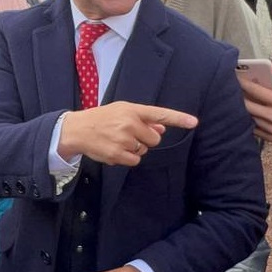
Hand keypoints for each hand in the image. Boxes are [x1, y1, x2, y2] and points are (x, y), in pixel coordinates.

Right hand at [58, 101, 197, 166]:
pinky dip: (128, 158)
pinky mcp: (117, 154)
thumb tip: (162, 129)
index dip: (178, 118)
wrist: (77, 129)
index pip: (160, 114)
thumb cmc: (102, 118)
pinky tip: (115, 150)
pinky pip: (135, 161)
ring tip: (118, 141)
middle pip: (155, 139)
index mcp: (133, 110)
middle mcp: (130, 123)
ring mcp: (124, 140)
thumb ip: (144, 120)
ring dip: (135, 149)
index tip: (193, 122)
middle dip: (146, 140)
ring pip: (144, 151)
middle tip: (130, 135)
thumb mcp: (122, 111)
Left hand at [239, 79, 271, 142]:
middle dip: (239, 96)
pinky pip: (253, 128)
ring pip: (248, 117)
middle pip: (248, 105)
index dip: (244, 84)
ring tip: (238, 101)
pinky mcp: (269, 138)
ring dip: (243, 109)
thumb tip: (256, 81)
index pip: (256, 91)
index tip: (236, 78)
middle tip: (233, 90)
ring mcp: (271, 129)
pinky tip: (248, 114)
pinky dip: (249, 120)